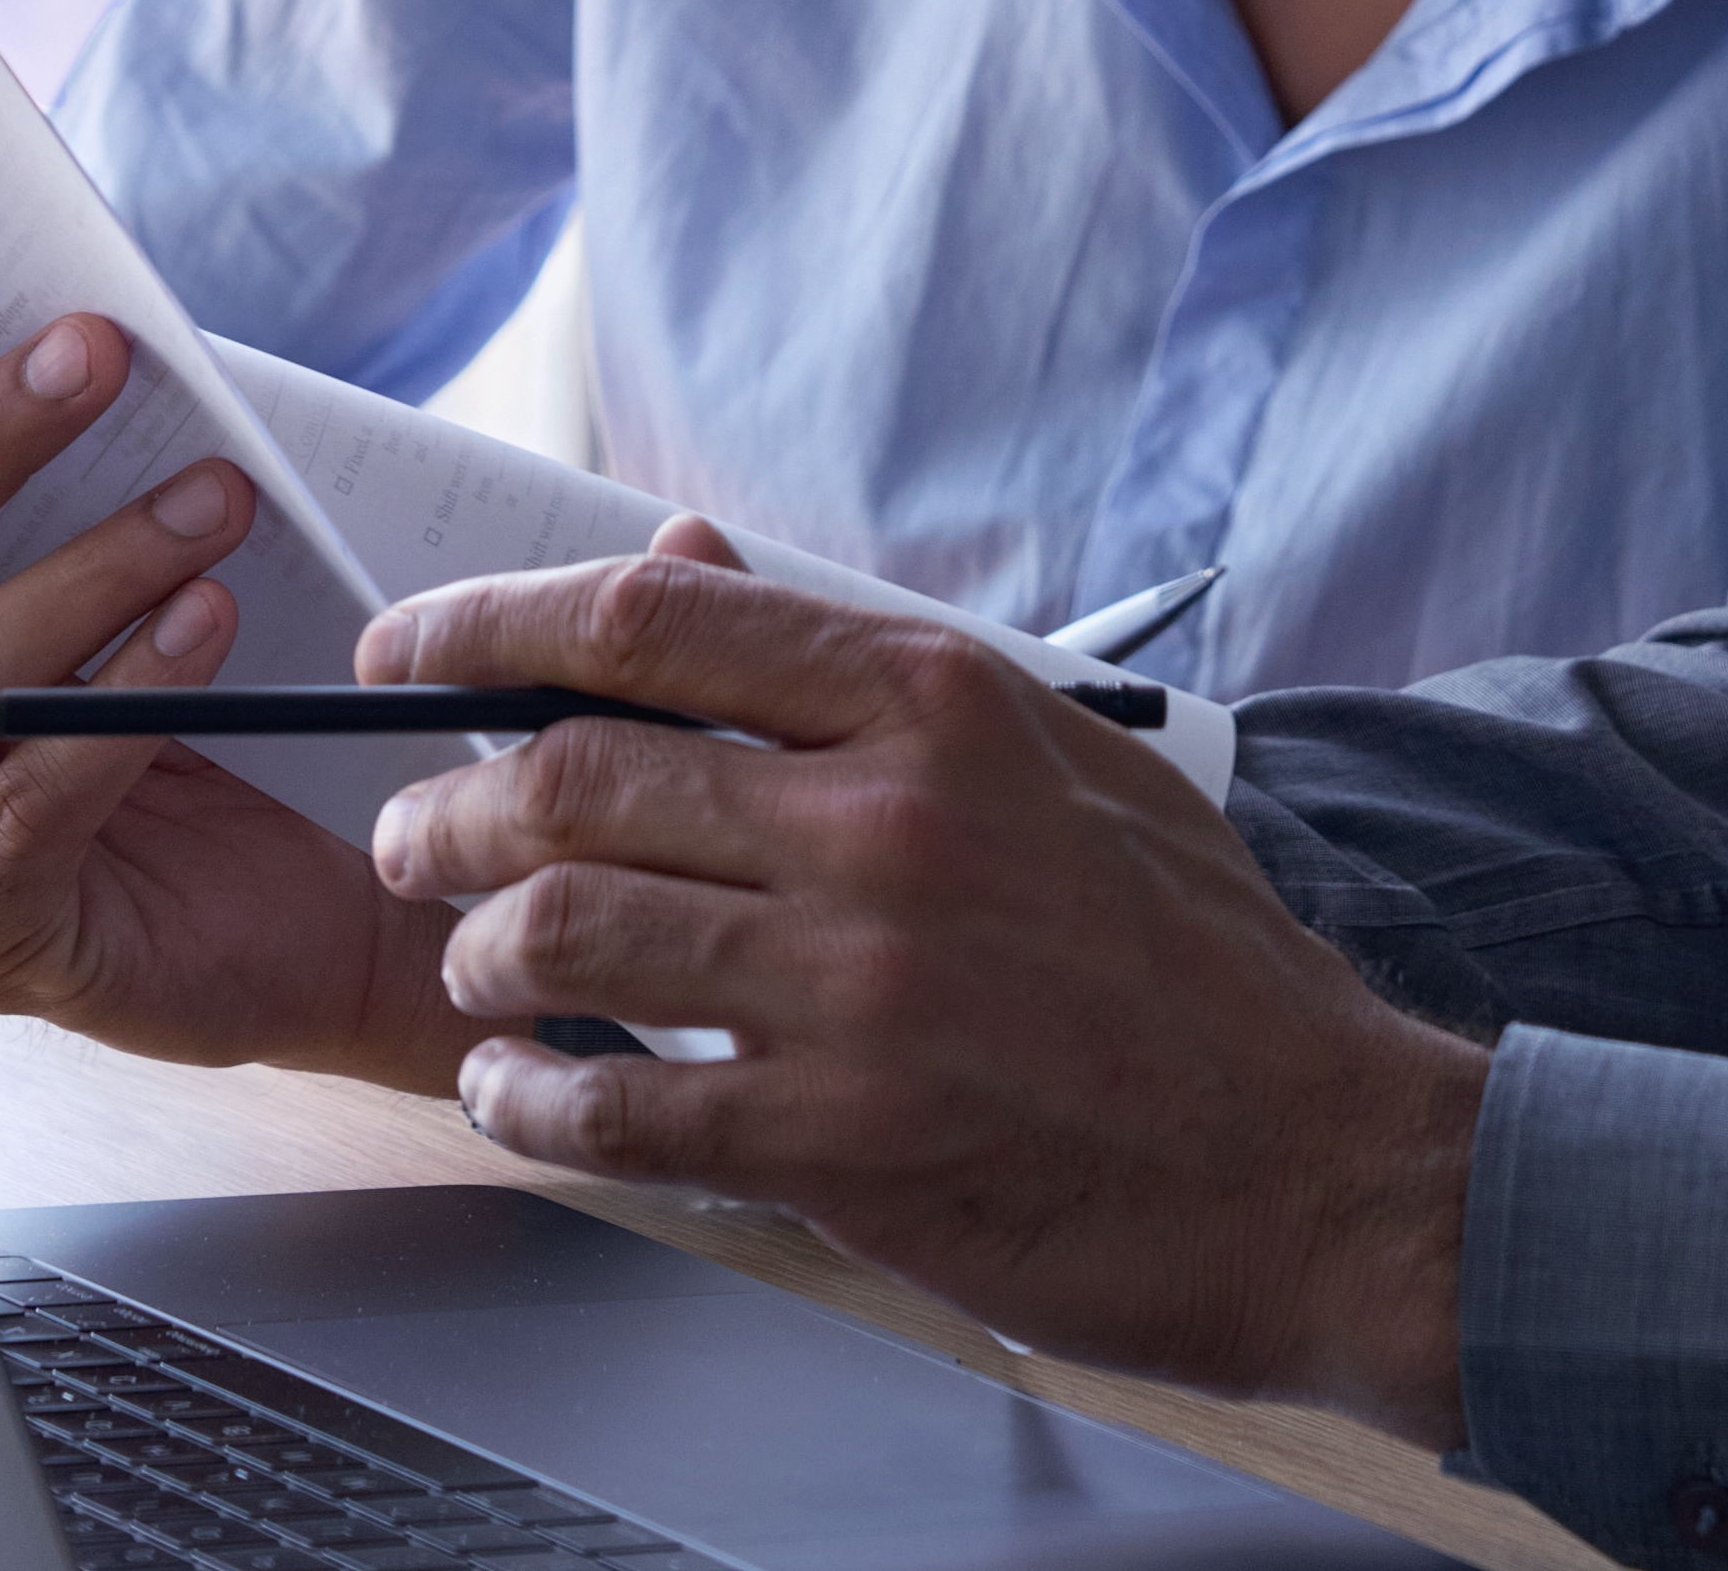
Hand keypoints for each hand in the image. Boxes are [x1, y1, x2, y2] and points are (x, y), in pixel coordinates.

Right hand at [0, 303, 496, 1089]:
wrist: (298, 913)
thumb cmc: (183, 720)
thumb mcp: (87, 583)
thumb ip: (32, 489)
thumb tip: (53, 340)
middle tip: (95, 357)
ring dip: (88, 566)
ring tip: (211, 496)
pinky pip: (25, 804)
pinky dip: (123, 699)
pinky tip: (209, 621)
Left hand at [358, 549, 1486, 1443]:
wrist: (1322, 1162)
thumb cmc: (1193, 964)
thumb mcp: (1052, 761)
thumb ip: (856, 673)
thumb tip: (684, 565)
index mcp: (936, 706)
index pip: (647, 623)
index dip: (484, 623)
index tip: (405, 649)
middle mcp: (888, 825)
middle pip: (572, 774)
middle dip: (447, 808)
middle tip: (413, 839)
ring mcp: (862, 986)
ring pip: (564, 931)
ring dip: (474, 952)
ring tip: (470, 969)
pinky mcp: (845, 1138)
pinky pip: (614, 1105)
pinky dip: (529, 1100)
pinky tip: (518, 1095)